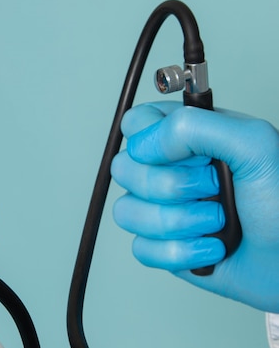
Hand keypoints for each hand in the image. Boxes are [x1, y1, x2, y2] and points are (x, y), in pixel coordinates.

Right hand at [111, 101, 278, 312]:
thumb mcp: (255, 146)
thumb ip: (194, 127)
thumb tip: (143, 144)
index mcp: (187, 138)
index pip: (135, 123)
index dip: (148, 140)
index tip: (185, 156)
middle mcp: (169, 170)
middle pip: (122, 168)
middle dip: (170, 187)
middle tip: (213, 188)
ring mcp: (163, 208)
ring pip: (126, 211)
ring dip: (178, 223)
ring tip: (216, 221)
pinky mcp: (163, 245)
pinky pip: (140, 248)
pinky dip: (179, 253)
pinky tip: (210, 247)